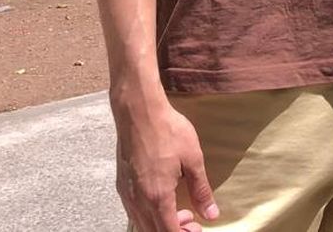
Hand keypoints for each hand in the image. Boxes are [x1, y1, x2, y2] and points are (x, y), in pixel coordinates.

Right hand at [114, 100, 219, 230]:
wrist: (138, 111)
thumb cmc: (168, 131)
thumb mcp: (193, 160)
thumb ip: (201, 190)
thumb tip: (211, 214)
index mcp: (157, 197)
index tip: (197, 228)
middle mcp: (137, 201)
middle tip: (191, 221)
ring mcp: (126, 194)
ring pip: (142, 224)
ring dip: (160, 224)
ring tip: (180, 210)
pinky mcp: (121, 185)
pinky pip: (134, 212)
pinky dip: (149, 215)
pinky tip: (162, 199)